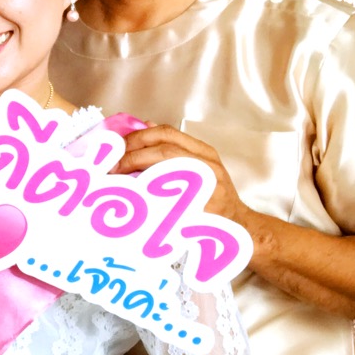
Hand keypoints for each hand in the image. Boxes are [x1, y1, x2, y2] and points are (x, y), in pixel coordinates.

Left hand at [114, 121, 251, 239]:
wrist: (241, 228)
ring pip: (168, 172)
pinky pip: (174, 203)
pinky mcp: (205, 212)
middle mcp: (208, 166)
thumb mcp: (199, 167)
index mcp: (204, 153)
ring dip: (139, 175)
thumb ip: (174, 149)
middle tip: (112, 166)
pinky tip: (135, 204)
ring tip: (117, 181)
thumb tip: (145, 125)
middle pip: (166, 149)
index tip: (116, 148)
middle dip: (133, 155)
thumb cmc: (215, 199)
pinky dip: (152, 201)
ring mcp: (209, 189)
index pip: (167, 133)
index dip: (138, 137)